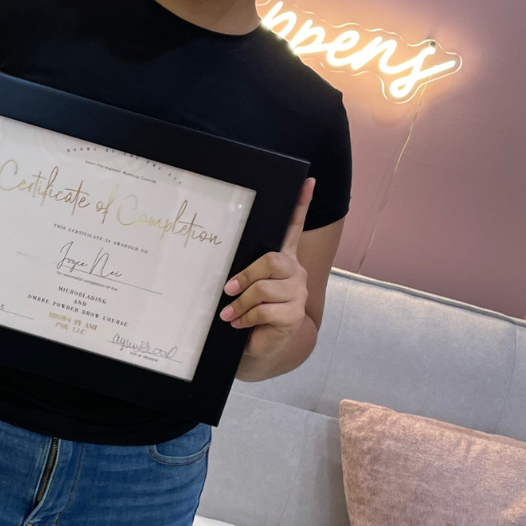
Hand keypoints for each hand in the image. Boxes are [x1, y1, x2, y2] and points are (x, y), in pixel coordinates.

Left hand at [219, 178, 314, 360]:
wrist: (259, 344)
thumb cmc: (249, 308)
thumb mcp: (244, 285)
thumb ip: (241, 266)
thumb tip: (216, 254)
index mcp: (283, 257)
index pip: (294, 227)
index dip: (302, 204)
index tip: (309, 181)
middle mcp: (294, 270)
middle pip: (271, 260)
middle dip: (245, 275)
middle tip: (227, 289)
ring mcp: (297, 292)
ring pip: (265, 288)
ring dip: (241, 302)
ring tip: (229, 312)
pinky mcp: (294, 314)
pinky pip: (266, 310)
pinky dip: (246, 316)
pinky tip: (238, 323)